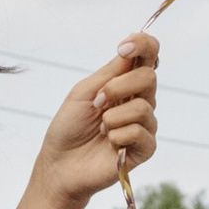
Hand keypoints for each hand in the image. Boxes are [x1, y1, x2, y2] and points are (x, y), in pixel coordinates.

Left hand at [32, 35, 158, 207]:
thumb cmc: (69, 127)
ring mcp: (144, 125)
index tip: (123, 46)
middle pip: (149, 77)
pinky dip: (118, 136)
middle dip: (118, 87)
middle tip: (97, 102)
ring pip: (142, 107)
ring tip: (100, 129)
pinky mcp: (144, 149)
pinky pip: (140, 132)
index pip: (148, 55)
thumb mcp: (84, 92)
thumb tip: (132, 50)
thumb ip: (110, 72)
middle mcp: (139, 101)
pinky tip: (108, 144)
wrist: (60, 164)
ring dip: (113, 117)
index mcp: (125, 83)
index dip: (143, 44)